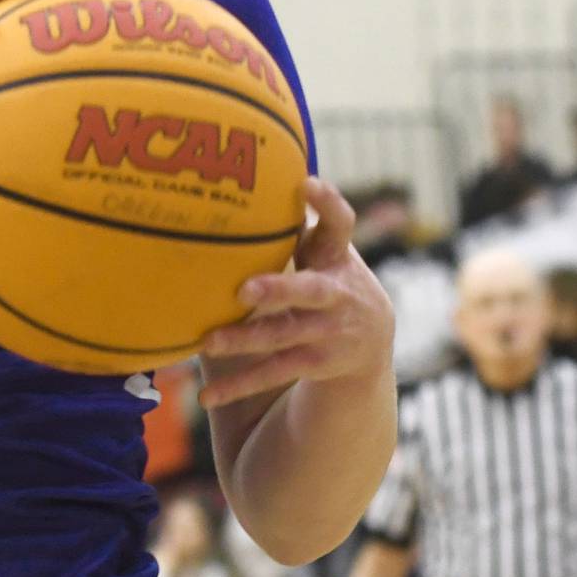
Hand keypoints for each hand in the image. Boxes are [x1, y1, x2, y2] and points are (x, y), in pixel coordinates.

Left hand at [197, 176, 394, 408]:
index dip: (328, 204)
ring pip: (283, 337)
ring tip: (207, 341)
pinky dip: (238, 385)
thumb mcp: (322, 249)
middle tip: (244, 289)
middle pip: (310, 291)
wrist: (371, 342)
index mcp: (337, 258)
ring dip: (245, 340)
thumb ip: (294, 224)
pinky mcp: (316, 364)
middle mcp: (339, 295)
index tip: (306, 183)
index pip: (341, 225)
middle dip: (279, 289)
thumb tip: (245, 179)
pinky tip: (205, 397)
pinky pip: (273, 374)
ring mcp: (330, 332)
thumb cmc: (328, 277)